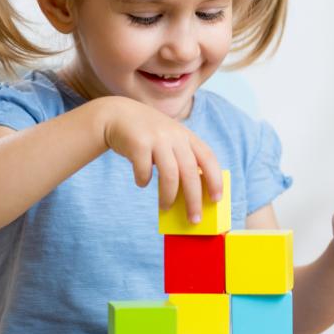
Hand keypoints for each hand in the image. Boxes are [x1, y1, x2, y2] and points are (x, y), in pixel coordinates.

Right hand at [99, 96, 221, 222]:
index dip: (215, 179)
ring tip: (165, 208)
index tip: (216, 199)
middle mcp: (175, 135)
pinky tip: (141, 182)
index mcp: (186, 135)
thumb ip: (180, 158)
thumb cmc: (146, 136)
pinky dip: (143, 181)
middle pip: (190, 172)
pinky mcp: (138, 143)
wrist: (116, 115)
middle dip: (194, 199)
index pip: (208, 158)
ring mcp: (157, 138)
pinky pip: (144, 171)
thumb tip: (191, 195)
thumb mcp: (168, 139)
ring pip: (170, 175)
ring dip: (168, 196)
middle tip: (194, 219)